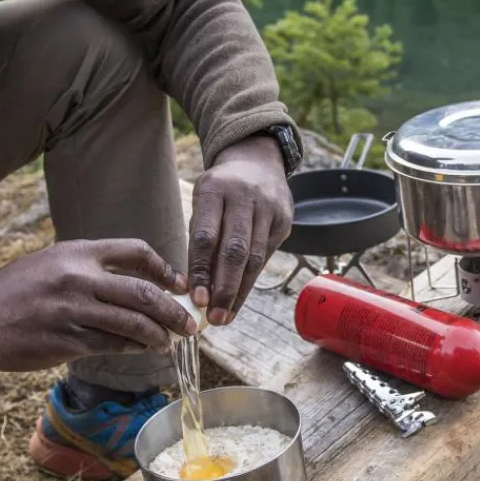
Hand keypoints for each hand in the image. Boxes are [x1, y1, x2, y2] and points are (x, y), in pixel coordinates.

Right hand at [0, 239, 196, 372]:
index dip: (165, 270)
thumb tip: (145, 285)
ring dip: (157, 335)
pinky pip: (111, 345)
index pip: (136, 251)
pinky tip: (142, 350)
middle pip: (143, 292)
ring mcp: (73, 310)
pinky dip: (133, 348)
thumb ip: (96, 267)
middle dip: (173, 311)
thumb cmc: (22, 289)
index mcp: (80, 252)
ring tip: (168, 342)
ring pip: (132, 323)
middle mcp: (79, 277)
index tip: (179, 286)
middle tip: (189, 324)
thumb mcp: (57, 262)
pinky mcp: (66, 340)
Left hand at [187, 134, 293, 324]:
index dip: (201, 270)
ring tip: (225, 315)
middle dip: (224, 288)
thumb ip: (200, 239)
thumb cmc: (221, 191)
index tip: (196, 299)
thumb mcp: (203, 203)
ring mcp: (269, 208)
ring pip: (254, 258)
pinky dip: (251, 279)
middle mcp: (245, 197)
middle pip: (235, 251)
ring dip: (239, 291)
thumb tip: (195, 288)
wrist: (257, 163)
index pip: (207, 236)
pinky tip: (239, 297)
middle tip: (214, 316)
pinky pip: (266, 256)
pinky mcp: (284, 220)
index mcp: (215, 189)